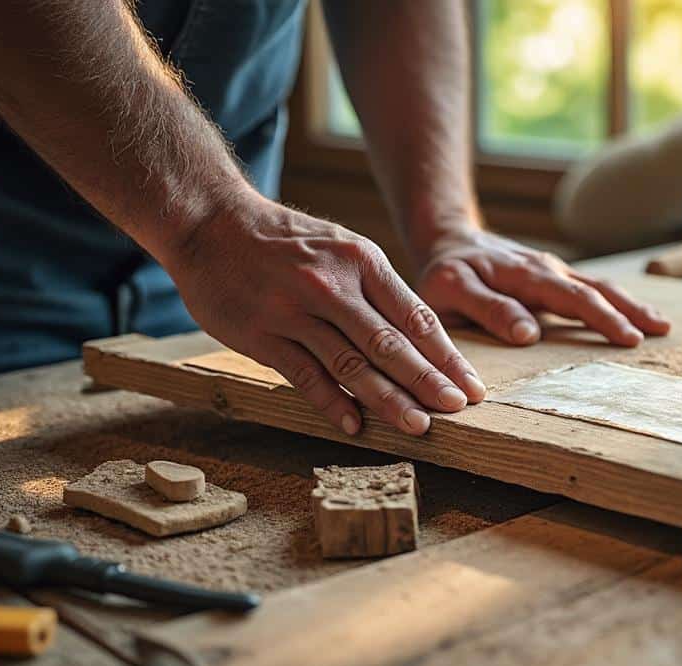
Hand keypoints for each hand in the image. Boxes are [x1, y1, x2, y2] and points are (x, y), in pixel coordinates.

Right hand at [165, 195, 484, 436]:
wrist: (211, 223)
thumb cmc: (285, 240)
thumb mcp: (340, 246)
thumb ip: (376, 289)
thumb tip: (420, 338)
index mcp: (362, 261)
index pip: (416, 317)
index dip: (447, 356)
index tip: (470, 386)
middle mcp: (333, 286)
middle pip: (391, 344)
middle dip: (428, 381)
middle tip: (456, 409)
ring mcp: (296, 312)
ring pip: (352, 364)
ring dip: (388, 400)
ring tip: (418, 426)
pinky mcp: (263, 335)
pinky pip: (305, 375)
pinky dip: (332, 403)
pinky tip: (356, 425)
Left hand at [415, 228, 670, 345]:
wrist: (447, 239)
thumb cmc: (446, 273)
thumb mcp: (451, 291)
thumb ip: (488, 309)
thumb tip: (530, 335)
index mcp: (525, 275)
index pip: (572, 299)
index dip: (602, 319)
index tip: (628, 339)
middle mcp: (546, 269)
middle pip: (595, 291)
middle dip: (628, 313)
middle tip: (656, 335)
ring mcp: (554, 271)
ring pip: (599, 287)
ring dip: (631, 305)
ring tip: (663, 324)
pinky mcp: (556, 276)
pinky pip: (592, 287)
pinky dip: (618, 301)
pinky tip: (639, 315)